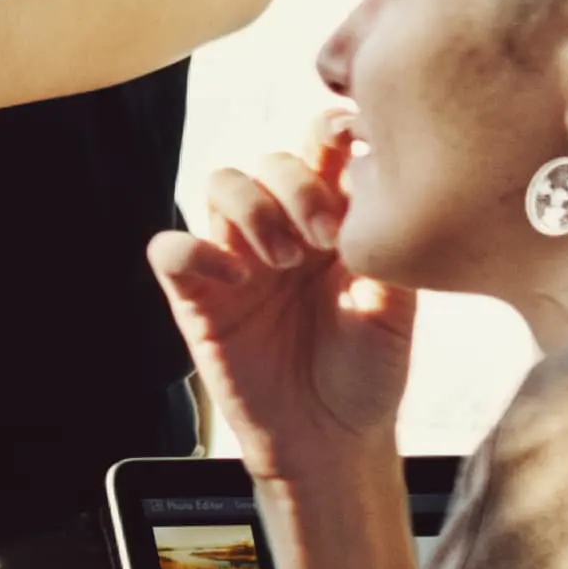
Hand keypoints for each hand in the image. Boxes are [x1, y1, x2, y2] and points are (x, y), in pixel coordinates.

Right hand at [146, 130, 414, 481]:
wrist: (332, 438)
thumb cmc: (369, 372)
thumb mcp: (397, 306)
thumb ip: (386, 243)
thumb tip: (380, 183)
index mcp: (332, 220)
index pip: (319, 149)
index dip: (328, 130)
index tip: (351, 140)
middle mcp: (281, 228)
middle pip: (270, 161)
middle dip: (298, 187)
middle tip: (327, 238)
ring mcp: (235, 259)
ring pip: (220, 184)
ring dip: (254, 210)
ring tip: (286, 261)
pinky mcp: (198, 297)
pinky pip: (170, 249)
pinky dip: (196, 251)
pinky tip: (237, 280)